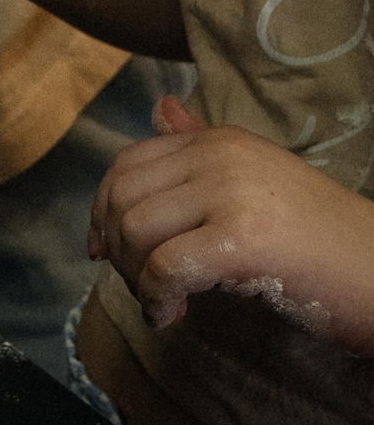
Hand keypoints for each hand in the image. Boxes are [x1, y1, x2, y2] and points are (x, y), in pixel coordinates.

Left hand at [90, 96, 373, 352]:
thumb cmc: (321, 241)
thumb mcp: (258, 182)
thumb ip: (202, 149)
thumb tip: (158, 108)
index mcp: (221, 140)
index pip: (127, 162)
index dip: (103, 210)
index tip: (105, 251)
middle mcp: (222, 156)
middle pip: (122, 196)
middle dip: (117, 250)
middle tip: (143, 285)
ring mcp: (233, 193)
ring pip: (135, 230)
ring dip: (135, 279)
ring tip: (163, 302)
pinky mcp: (243, 239)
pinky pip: (164, 268)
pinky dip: (156, 300)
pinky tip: (173, 316)